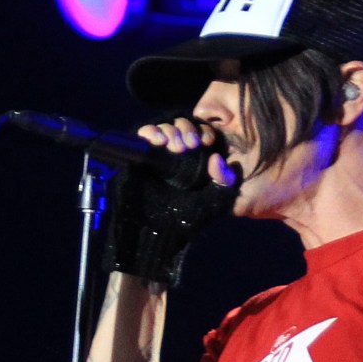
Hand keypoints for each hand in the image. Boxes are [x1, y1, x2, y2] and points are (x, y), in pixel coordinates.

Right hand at [102, 117, 238, 285]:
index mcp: (196, 162)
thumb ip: (224, 181)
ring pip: (161, 129)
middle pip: (180, 127)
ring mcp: (157, 157)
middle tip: (191, 144)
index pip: (199, 134)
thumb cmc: (188, 221)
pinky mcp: (138, 159)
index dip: (203, 131)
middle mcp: (177, 157)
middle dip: (186, 130)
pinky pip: (142, 137)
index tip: (207, 140)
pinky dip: (149, 133)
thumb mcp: (215, 201)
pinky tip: (158, 140)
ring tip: (175, 145)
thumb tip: (217, 158)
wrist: (159, 234)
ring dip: (169, 131)